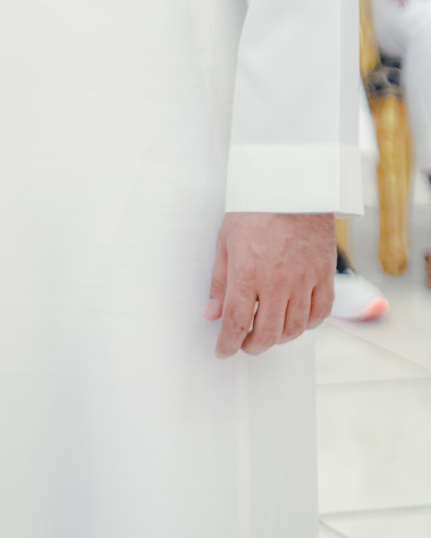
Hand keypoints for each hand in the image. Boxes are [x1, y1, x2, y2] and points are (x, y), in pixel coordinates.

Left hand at [205, 213, 335, 356]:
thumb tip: (212, 314)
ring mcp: (304, 280)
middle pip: (267, 333)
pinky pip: (321, 313)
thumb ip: (219, 281)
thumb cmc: (255, 209)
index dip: (229, 344)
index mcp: (247, 273)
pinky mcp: (325, 275)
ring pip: (294, 328)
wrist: (293, 186)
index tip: (223, 351)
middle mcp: (277, 282)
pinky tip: (296, 320)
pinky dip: (308, 324)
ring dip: (279, 338)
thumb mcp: (226, 242)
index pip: (237, 323)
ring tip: (268, 333)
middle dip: (253, 346)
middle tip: (244, 344)